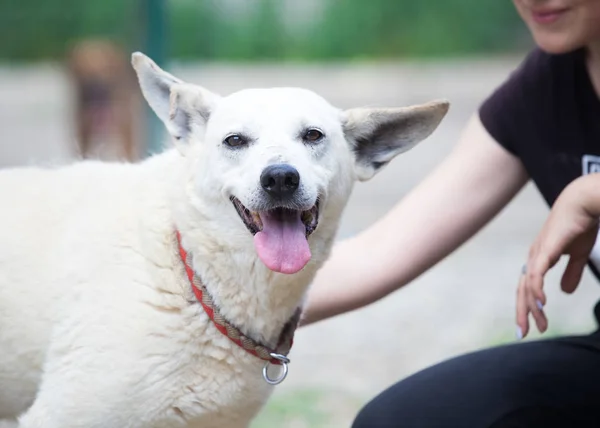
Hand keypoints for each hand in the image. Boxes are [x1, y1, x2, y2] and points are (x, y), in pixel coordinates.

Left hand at [516, 178, 598, 338]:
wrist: (583, 202)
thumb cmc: (580, 224)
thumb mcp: (577, 254)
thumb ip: (571, 273)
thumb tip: (564, 292)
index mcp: (540, 258)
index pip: (528, 287)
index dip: (528, 306)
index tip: (533, 326)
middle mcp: (534, 257)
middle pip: (522, 290)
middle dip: (523, 313)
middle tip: (525, 333)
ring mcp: (537, 253)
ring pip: (528, 286)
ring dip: (532, 307)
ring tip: (539, 324)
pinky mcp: (545, 250)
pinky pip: (535, 275)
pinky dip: (536, 290)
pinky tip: (541, 304)